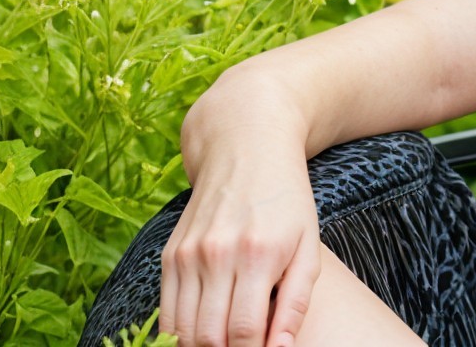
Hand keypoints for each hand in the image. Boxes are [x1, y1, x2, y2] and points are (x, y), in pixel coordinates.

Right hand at [160, 139, 322, 346]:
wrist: (245, 148)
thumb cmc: (287, 201)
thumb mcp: (309, 247)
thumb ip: (296, 303)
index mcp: (258, 255)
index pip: (244, 332)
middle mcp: (217, 255)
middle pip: (208, 336)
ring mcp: (188, 254)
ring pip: (181, 329)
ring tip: (223, 345)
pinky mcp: (170, 254)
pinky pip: (166, 310)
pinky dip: (178, 332)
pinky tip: (200, 334)